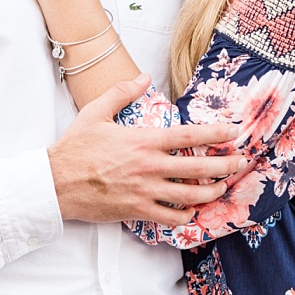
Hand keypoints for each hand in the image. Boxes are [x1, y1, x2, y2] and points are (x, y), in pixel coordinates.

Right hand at [48, 75, 247, 226]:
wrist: (54, 183)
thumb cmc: (75, 148)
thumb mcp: (96, 112)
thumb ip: (123, 93)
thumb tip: (144, 76)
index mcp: (144, 141)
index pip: (190, 137)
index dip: (217, 134)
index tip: (235, 132)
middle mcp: (150, 167)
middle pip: (200, 169)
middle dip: (226, 166)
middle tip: (241, 162)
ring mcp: (145, 191)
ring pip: (190, 196)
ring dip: (212, 193)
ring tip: (223, 188)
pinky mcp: (137, 211)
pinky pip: (170, 218)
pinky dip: (186, 216)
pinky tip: (192, 211)